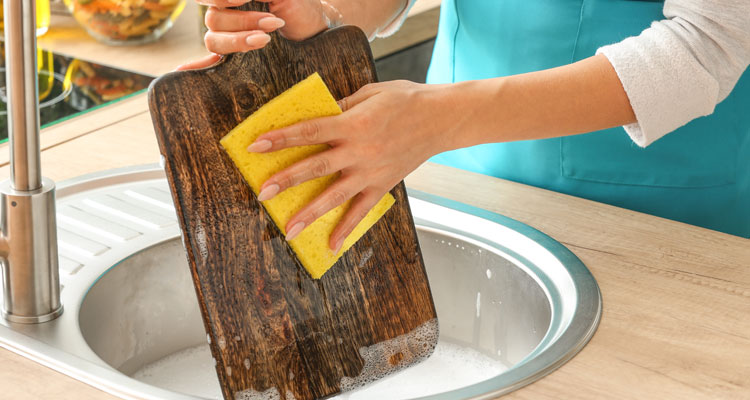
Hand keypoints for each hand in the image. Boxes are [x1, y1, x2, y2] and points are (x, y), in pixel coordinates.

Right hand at [177, 0, 327, 69]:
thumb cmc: (300, 7)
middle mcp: (224, 14)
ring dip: (240, 39)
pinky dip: (193, 67)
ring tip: (267, 38)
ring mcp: (227, 36)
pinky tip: (181, 71)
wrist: (315, 31)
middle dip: (243, 21)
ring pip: (213, 39)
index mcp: (233, 0)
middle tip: (272, 23)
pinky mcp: (233, 58)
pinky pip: (207, 63)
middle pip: (213, 19)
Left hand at [248, 80, 455, 252]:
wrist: (442, 118)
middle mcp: (359, 151)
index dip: (281, 138)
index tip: (256, 145)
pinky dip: (346, 229)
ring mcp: (371, 172)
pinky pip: (361, 211)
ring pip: (335, 196)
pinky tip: (331, 246)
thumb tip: (319, 118)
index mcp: (353, 123)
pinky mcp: (383, 185)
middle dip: (286, 180)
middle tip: (262, 192)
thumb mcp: (369, 93)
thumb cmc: (406, 99)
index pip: (309, 131)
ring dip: (310, 213)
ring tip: (289, 229)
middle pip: (315, 167)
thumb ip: (342, 107)